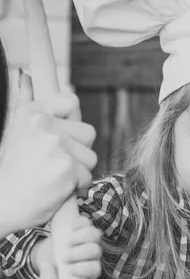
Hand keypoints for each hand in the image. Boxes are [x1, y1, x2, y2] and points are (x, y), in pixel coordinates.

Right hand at [0, 73, 96, 237]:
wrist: (2, 203)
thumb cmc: (11, 170)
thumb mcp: (14, 129)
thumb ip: (25, 100)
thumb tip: (26, 75)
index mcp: (33, 112)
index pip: (72, 102)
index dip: (71, 123)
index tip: (59, 138)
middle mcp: (45, 125)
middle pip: (89, 133)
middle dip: (78, 151)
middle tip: (53, 163)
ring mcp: (57, 146)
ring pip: (91, 157)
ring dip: (78, 170)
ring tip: (53, 176)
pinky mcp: (67, 169)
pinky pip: (87, 176)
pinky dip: (75, 186)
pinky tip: (55, 188)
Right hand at [31, 216, 101, 278]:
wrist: (48, 256)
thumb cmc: (53, 271)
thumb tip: (47, 275)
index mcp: (89, 270)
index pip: (95, 269)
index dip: (86, 269)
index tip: (71, 270)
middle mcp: (93, 254)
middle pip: (95, 250)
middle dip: (81, 253)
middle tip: (65, 257)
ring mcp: (89, 240)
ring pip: (94, 234)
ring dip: (81, 237)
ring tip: (67, 242)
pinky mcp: (82, 227)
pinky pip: (85, 222)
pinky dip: (78, 223)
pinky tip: (69, 228)